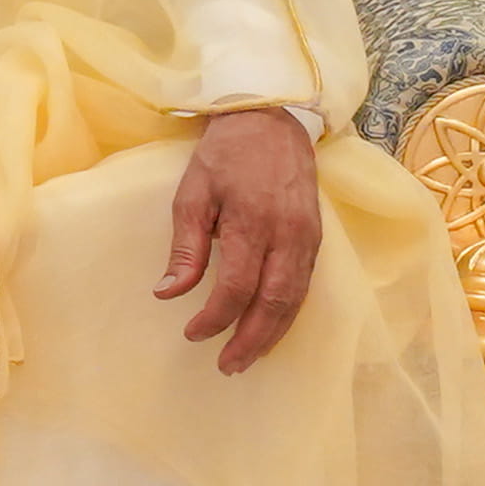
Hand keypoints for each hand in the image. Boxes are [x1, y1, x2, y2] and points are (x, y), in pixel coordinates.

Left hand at [156, 105, 322, 375]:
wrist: (272, 119)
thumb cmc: (225, 154)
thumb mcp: (193, 192)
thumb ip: (186, 246)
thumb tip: (167, 294)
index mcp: (252, 222)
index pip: (235, 287)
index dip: (214, 318)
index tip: (192, 334)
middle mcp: (287, 236)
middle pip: (273, 303)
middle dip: (249, 340)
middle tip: (227, 366)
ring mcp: (307, 238)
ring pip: (295, 300)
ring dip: (271, 335)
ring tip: (247, 358)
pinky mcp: (317, 237)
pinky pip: (305, 286)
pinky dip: (288, 314)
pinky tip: (270, 329)